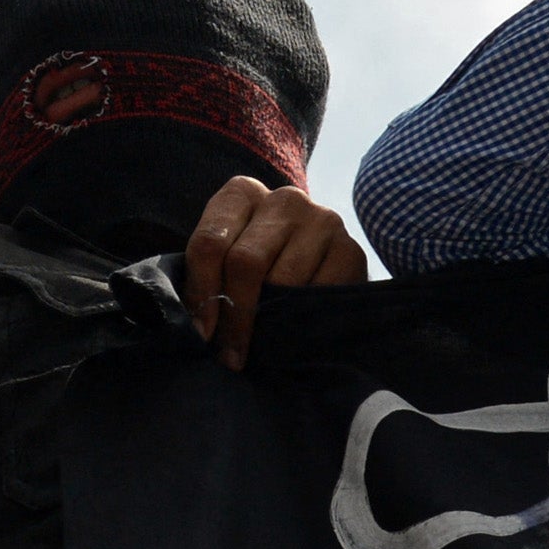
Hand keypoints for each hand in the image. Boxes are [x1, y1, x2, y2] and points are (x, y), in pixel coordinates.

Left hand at [184, 179, 369, 369]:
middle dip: (234, 316)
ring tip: (260, 350)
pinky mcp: (351, 250)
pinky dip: (304, 321)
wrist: (316, 261)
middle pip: (246, 261)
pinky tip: (294, 335)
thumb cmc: (260, 265)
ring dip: (268, 322)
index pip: (210, 242)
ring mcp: (322, 221)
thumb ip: (206, 277)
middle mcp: (284, 200)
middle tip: (230, 355)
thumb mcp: (226, 258)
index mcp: (242, 194)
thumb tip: (197, 327)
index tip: (201, 333)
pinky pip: (320, 294)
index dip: (202, 292)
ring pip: (284, 280)